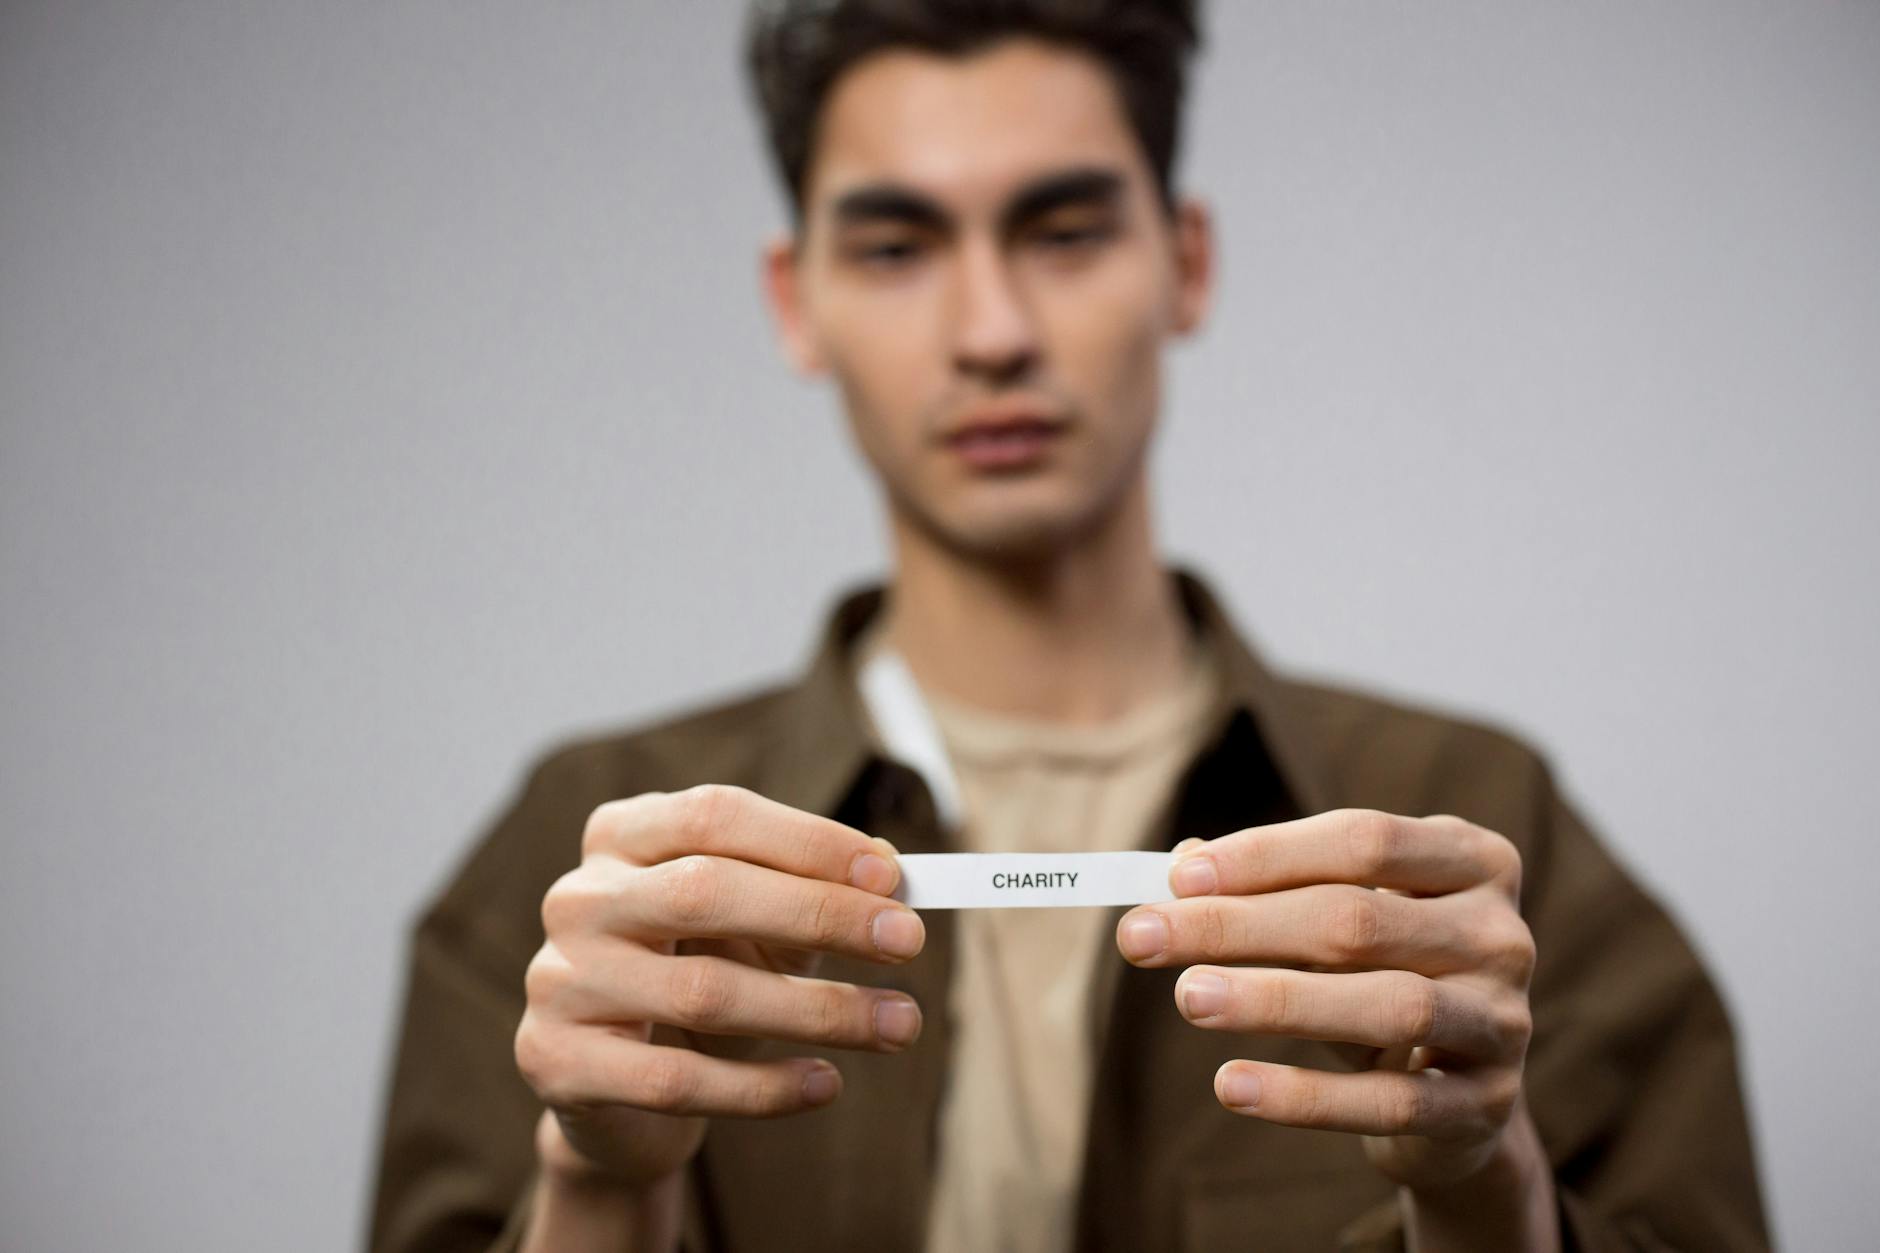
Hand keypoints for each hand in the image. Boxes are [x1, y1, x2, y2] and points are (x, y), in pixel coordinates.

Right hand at [515, 783, 925, 1189]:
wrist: (621, 1096)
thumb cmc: (701, 977)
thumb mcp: (756, 925)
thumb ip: (811, 892)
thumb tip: (889, 871)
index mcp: (622, 837)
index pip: (716, 815)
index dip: (807, 841)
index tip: (892, 875)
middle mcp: (579, 899)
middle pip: (706, 892)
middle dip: (821, 915)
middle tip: (909, 942)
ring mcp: (559, 981)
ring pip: (703, 993)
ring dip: (819, 1010)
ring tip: (899, 1024)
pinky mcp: (558, 1064)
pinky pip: (677, 1079)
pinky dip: (764, 1087)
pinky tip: (827, 1085)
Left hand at [1116, 809, 1535, 1191]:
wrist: (1456, 1101)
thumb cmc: (1381, 978)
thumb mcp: (1337, 923)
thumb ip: (1271, 891)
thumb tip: (1178, 868)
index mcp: (1473, 861)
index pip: (1363, 841)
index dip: (1266, 856)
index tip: (1177, 878)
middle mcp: (1501, 935)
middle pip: (1359, 919)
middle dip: (1238, 926)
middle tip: (1140, 937)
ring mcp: (1504, 1022)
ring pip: (1385, 1006)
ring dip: (1273, 1000)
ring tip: (1186, 997)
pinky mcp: (1485, 1107)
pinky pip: (1389, 1100)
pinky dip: (1304, 1095)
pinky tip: (1230, 1084)